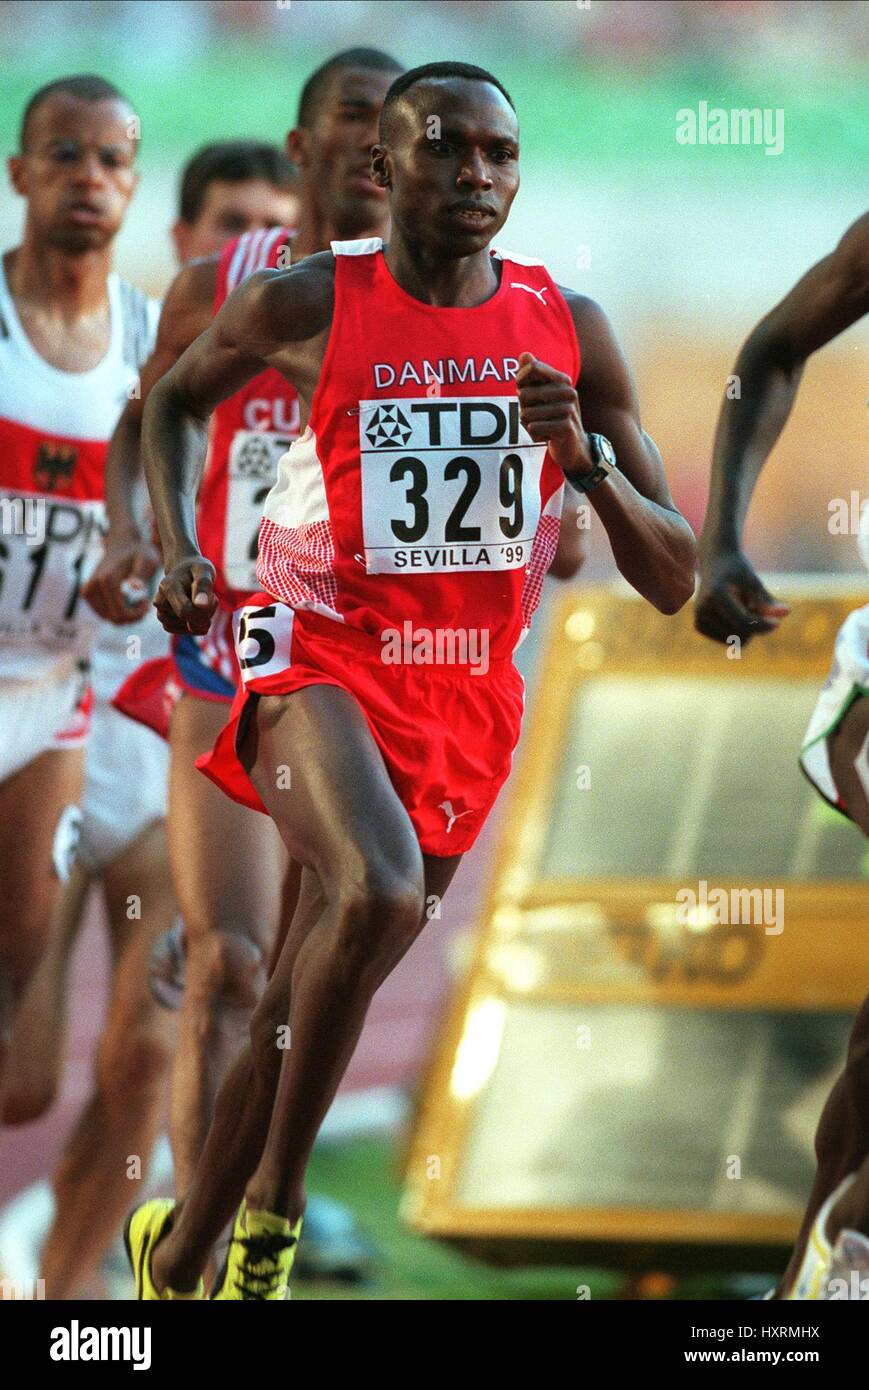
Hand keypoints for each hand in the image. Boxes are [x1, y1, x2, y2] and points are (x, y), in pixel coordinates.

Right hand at [81, 533, 159, 623]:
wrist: (122, 545)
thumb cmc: (139, 553)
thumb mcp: (148, 561)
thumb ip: (142, 574)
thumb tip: (136, 587)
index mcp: (107, 579)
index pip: (121, 613)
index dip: (137, 614)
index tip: (147, 602)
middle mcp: (92, 586)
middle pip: (114, 618)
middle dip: (132, 615)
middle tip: (144, 602)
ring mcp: (87, 591)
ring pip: (109, 618)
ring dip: (125, 614)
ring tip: (137, 599)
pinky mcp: (86, 593)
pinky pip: (104, 614)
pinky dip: (117, 611)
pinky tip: (128, 600)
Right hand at [154, 555, 217, 635]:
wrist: (185, 569)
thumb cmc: (196, 569)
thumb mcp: (204, 570)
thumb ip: (203, 586)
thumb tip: (201, 605)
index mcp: (168, 587)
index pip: (186, 611)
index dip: (205, 610)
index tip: (214, 598)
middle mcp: (160, 601)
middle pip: (187, 620)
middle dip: (205, 614)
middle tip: (211, 599)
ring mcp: (161, 613)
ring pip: (186, 628)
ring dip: (201, 620)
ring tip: (203, 603)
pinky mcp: (165, 621)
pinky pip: (183, 631)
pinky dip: (195, 625)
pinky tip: (198, 613)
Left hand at [516, 352, 589, 474]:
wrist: (573, 447)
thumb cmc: (553, 418)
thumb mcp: (543, 395)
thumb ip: (533, 375)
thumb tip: (524, 354)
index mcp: (563, 380)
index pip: (533, 367)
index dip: (520, 379)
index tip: (521, 390)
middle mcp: (568, 391)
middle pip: (524, 394)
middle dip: (523, 408)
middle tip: (537, 416)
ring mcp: (569, 409)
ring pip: (526, 414)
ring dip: (528, 424)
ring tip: (543, 427)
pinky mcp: (566, 427)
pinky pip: (533, 428)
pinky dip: (535, 435)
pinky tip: (547, 437)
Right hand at [694, 548, 789, 644]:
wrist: (715, 561)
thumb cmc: (738, 570)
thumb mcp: (754, 582)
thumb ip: (767, 600)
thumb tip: (787, 612)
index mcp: (716, 595)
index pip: (743, 621)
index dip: (762, 625)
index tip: (778, 624)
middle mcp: (703, 608)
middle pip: (739, 633)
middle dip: (754, 626)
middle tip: (757, 608)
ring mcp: (699, 618)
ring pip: (733, 641)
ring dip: (745, 629)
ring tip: (744, 609)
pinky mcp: (699, 625)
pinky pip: (726, 640)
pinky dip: (736, 632)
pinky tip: (734, 615)